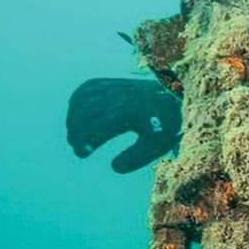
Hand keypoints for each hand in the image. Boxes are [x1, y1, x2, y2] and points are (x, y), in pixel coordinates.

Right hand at [66, 78, 180, 173]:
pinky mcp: (113, 81)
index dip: (84, 141)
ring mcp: (114, 86)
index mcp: (128, 113)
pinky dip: (77, 100)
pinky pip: (88, 87)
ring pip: (83, 98)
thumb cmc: (165, 124)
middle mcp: (118, 97)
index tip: (81, 154)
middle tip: (76, 147)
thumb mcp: (157, 145)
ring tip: (73, 134)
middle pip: (85, 113)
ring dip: (73, 116)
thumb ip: (136, 158)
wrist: (175, 96)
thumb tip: (114, 167)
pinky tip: (76, 114)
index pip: (97, 128)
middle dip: (76, 131)